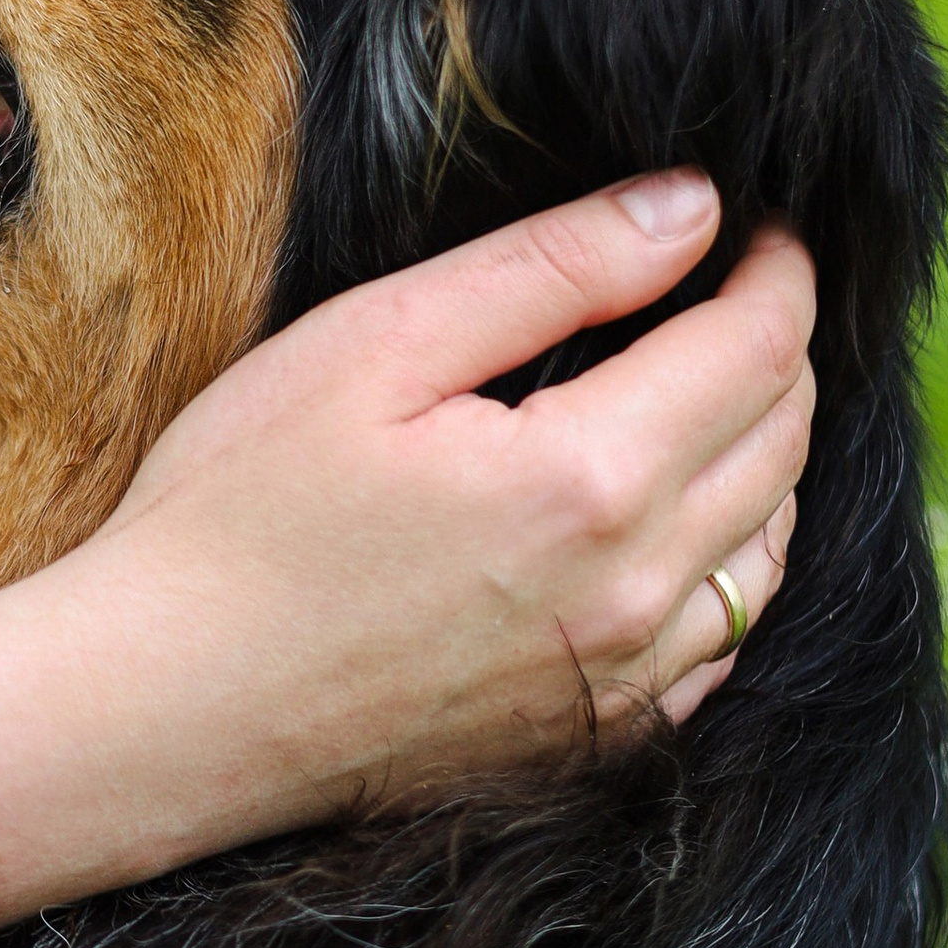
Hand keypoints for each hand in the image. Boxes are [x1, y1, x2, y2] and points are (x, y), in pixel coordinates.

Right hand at [71, 170, 811, 844]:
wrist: (163, 711)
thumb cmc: (236, 517)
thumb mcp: (376, 346)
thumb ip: (551, 269)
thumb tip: (694, 208)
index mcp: (589, 480)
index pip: (757, 349)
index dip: (777, 272)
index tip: (764, 225)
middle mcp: (634, 593)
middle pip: (784, 443)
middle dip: (780, 348)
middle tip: (732, 289)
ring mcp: (622, 683)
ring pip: (771, 548)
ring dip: (766, 455)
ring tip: (710, 390)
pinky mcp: (594, 740)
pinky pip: (723, 642)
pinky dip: (731, 563)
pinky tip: (674, 522)